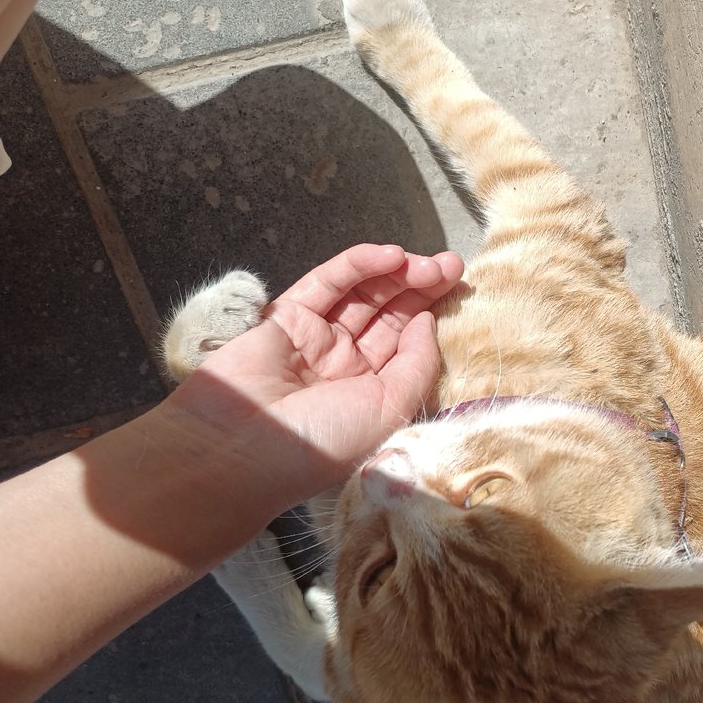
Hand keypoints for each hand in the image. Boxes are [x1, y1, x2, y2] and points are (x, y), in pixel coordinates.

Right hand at [161, 244, 463, 505]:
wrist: (242, 447)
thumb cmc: (323, 440)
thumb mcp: (390, 408)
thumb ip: (417, 364)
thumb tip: (429, 321)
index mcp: (370, 394)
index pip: (408, 344)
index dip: (433, 314)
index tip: (461, 289)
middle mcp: (345, 366)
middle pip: (389, 314)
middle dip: (421, 287)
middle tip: (452, 263)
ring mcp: (315, 339)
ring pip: (363, 294)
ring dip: (397, 273)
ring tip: (430, 262)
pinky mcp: (287, 316)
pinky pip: (329, 283)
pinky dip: (359, 264)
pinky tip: (391, 255)